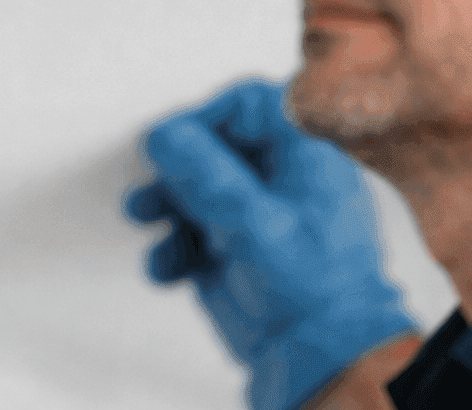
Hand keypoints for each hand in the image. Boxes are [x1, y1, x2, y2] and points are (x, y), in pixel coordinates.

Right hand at [125, 77, 417, 409]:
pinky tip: (169, 264)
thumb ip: (205, 173)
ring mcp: (259, 223)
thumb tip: (166, 135)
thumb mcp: (254, 221)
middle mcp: (283, 186)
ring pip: (199, 190)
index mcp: (307, 159)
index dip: (208, 116)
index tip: (176, 138)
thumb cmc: (316, 295)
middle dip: (178, 163)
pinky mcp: (238, 259)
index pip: (252, 107)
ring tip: (146, 214)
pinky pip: (194, 237)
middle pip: (217, 147)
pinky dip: (174, 247)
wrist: (325, 364)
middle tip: (155, 175)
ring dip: (166, 202)